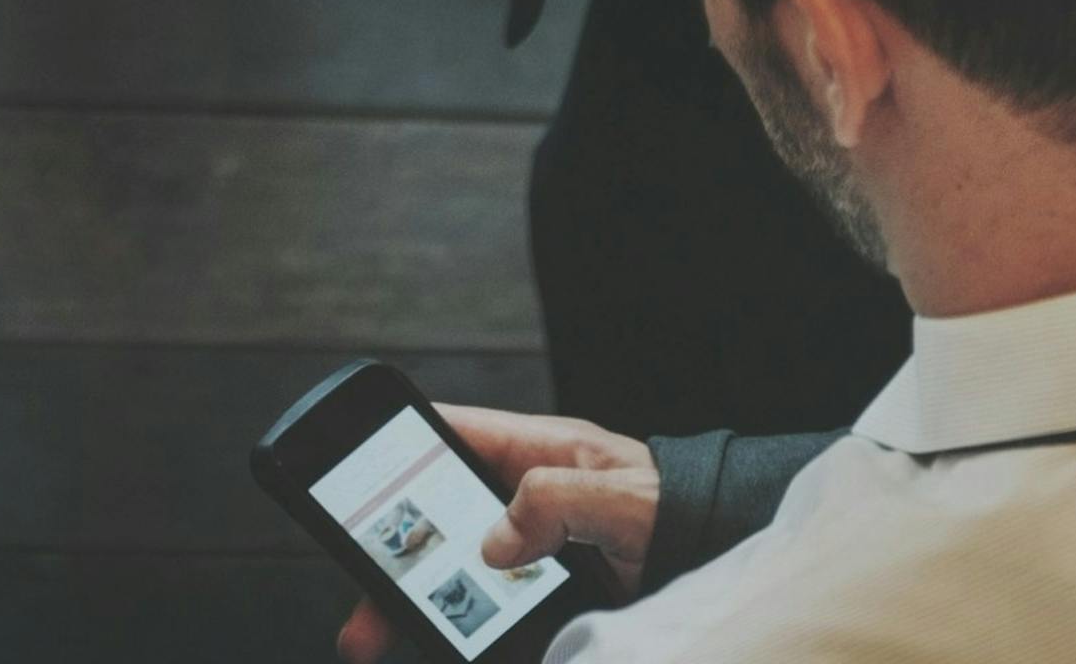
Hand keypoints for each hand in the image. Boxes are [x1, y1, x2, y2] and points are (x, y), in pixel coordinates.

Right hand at [335, 410, 658, 658]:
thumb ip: (560, 501)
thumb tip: (496, 538)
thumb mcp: (625, 496)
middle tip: (360, 583)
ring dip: (415, 596)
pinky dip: (457, 622)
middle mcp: (529, 495)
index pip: (458, 432)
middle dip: (394, 547)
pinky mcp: (542, 585)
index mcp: (542, 451)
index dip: (405, 443)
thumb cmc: (683, 508)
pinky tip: (438, 642)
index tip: (356, 466)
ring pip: (456, 565)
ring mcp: (533, 542)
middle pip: (440, 514)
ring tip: (377, 631)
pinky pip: (487, 601)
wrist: (719, 554)